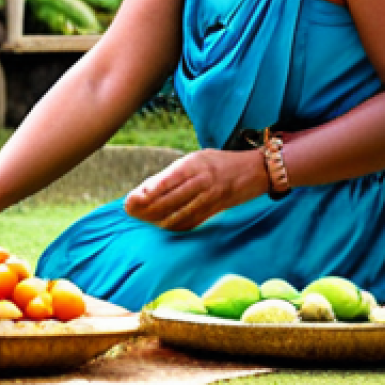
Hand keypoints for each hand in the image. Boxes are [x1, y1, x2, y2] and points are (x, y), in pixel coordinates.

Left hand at [123, 147, 267, 230]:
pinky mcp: (217, 210)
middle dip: (147, 207)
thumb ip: (172, 174)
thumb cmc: (217, 162)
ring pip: (180, 213)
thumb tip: (145, 190)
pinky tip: (162, 225)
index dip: (148, 192)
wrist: (255, 170)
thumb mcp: (194, 159)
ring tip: (142, 218)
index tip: (131, 198)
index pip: (167, 181)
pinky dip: (175, 225)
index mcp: (194, 165)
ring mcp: (211, 198)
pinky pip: (192, 221)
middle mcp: (203, 181)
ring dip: (158, 219)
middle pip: (171, 199)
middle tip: (129, 210)